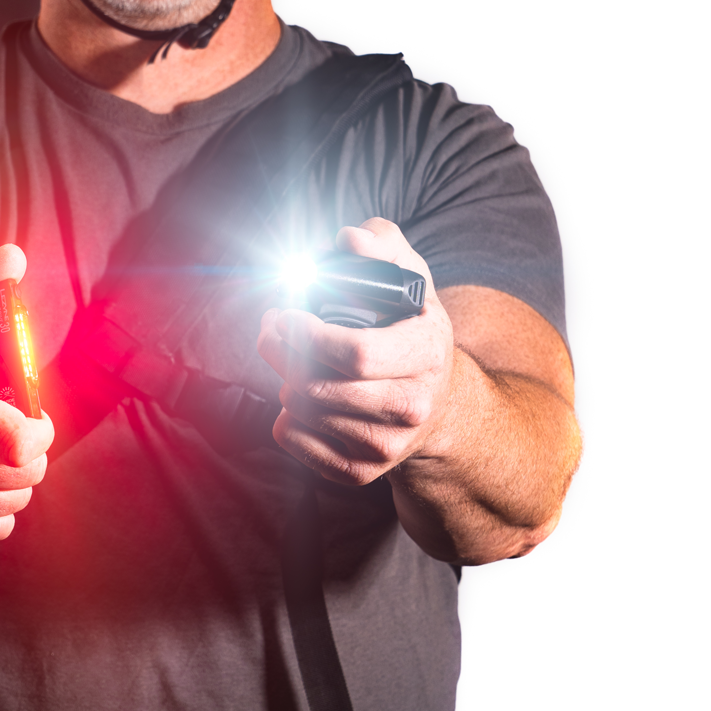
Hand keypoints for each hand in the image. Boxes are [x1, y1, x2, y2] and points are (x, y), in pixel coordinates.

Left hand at [256, 219, 458, 484]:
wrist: (439, 402)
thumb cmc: (412, 329)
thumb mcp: (410, 280)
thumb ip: (382, 246)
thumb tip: (349, 239)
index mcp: (426, 353)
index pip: (356, 353)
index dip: (309, 335)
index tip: (285, 315)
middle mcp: (413, 405)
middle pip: (321, 387)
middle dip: (282, 353)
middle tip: (270, 330)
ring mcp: (389, 444)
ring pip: (305, 414)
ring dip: (284, 381)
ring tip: (289, 360)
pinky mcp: (364, 471)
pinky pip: (300, 444)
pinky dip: (286, 420)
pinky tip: (298, 400)